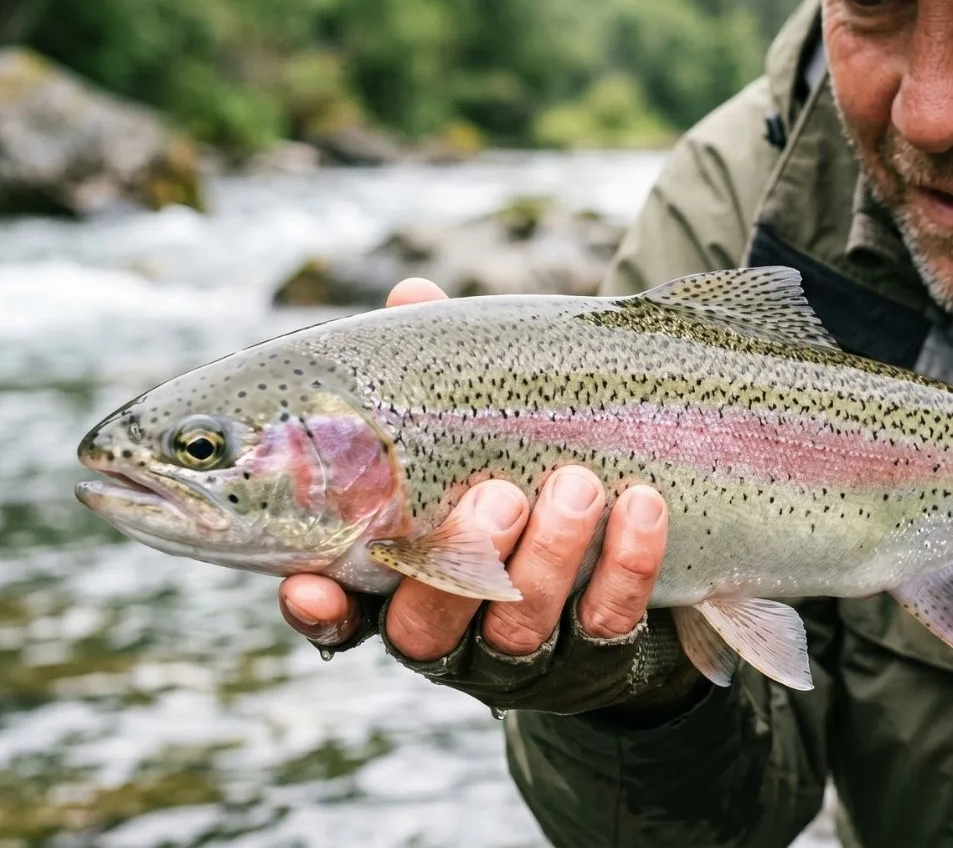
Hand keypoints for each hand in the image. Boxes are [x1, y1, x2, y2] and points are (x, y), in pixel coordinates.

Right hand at [279, 279, 702, 717]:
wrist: (633, 539)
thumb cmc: (520, 463)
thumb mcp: (474, 420)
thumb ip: (435, 370)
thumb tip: (413, 296)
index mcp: (395, 580)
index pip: (338, 609)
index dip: (319, 607)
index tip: (310, 583)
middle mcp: (447, 630)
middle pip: (426, 626)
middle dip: (462, 558)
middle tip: (499, 494)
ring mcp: (521, 652)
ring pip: (519, 627)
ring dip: (550, 554)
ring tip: (579, 482)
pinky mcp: (598, 656)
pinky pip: (608, 621)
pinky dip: (627, 563)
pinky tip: (643, 504)